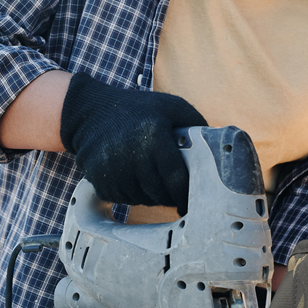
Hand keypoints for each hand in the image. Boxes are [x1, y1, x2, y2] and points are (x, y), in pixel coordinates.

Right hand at [59, 73, 207, 212]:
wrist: (88, 112)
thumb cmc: (136, 109)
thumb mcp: (169, 106)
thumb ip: (195, 123)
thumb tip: (218, 145)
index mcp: (154, 138)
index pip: (176, 180)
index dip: (185, 195)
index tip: (190, 202)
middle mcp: (132, 156)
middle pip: (159, 194)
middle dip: (169, 196)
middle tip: (172, 190)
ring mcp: (112, 169)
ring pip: (140, 200)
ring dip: (149, 196)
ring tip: (151, 181)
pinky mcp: (98, 179)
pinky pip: (121, 199)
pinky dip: (129, 195)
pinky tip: (132, 179)